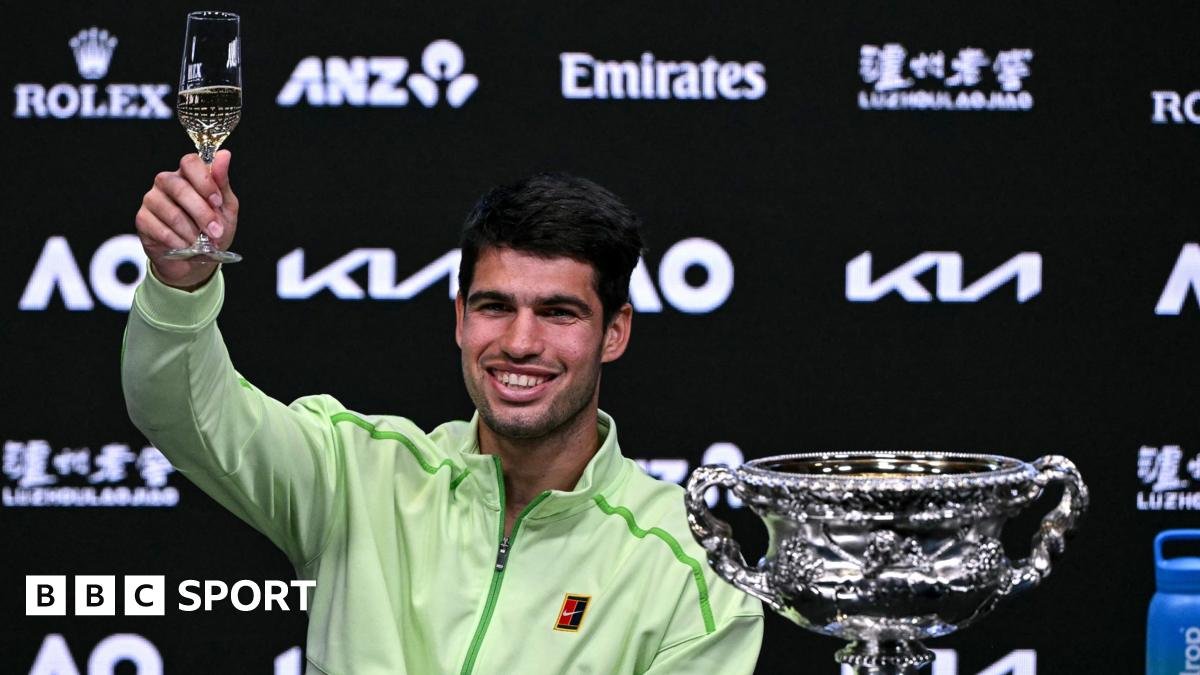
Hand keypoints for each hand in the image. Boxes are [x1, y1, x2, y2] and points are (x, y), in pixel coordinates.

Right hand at [136, 150, 238, 289]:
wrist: (196, 260)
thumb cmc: (212, 229)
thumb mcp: (225, 208)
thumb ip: (222, 182)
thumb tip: (225, 154)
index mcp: (188, 175)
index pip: (190, 162)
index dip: (204, 181)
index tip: (217, 202)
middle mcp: (166, 182)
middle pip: (179, 187)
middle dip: (202, 213)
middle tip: (216, 232)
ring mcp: (151, 199)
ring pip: (171, 212)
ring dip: (191, 232)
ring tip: (201, 243)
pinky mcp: (142, 219)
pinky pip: (160, 229)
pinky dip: (178, 241)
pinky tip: (185, 246)